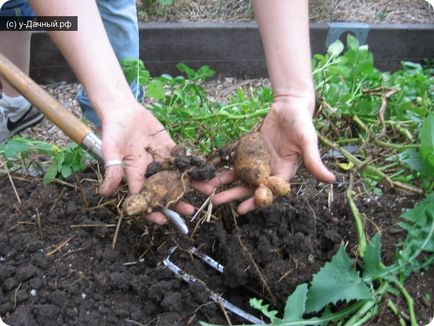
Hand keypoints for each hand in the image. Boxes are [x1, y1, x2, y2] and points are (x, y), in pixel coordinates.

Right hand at [98, 100, 194, 223]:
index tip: (162, 220)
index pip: (144, 197)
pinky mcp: (169, 148)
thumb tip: (103, 193)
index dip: (152, 210)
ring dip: (191, 184)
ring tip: (206, 192)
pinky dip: (194, 164)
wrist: (123, 111)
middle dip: (177, 202)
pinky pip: (182, 158)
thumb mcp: (110, 150)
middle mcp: (149, 171)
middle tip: (190, 211)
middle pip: (165, 191)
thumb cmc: (113, 130)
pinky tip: (206, 170)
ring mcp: (161, 160)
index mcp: (134, 175)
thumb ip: (111, 169)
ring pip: (177, 176)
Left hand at [194, 97, 335, 214]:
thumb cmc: (302, 122)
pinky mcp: (250, 150)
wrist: (290, 105)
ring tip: (210, 191)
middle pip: (250, 187)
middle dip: (234, 195)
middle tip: (217, 202)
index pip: (269, 192)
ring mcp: (258, 161)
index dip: (256, 202)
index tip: (242, 210)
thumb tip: (332, 180)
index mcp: (284, 172)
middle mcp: (270, 170)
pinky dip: (226, 167)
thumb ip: (314, 161)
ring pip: (240, 177)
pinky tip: (212, 173)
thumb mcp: (308, 141)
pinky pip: (236, 162)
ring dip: (226, 184)